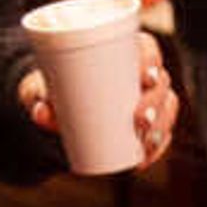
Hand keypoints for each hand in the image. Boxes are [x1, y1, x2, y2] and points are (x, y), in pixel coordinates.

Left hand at [15, 42, 180, 163]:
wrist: (55, 105)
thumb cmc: (53, 86)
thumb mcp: (43, 87)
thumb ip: (39, 95)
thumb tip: (41, 111)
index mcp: (123, 51)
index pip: (148, 49)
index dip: (153, 61)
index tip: (145, 77)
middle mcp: (141, 72)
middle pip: (161, 82)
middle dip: (156, 101)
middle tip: (140, 118)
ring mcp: (147, 97)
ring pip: (166, 108)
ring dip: (162, 126)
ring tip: (145, 142)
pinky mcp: (146, 121)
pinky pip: (161, 132)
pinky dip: (156, 146)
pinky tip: (146, 157)